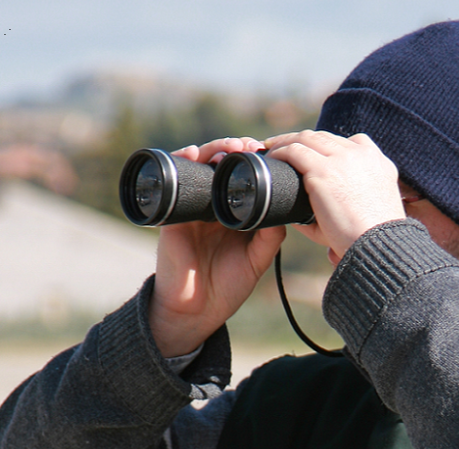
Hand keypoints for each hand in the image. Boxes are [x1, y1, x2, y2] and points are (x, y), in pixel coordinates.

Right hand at [151, 138, 285, 357]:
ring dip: (212, 150)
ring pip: (200, 167)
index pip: (243, 178)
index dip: (253, 161)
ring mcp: (192, 209)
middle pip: (221, 166)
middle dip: (235, 150)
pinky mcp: (173, 216)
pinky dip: (180, 163)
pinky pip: (174, 185)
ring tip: (228, 149)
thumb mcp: (258, 260)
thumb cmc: (227, 286)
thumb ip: (271, 237)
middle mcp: (213, 206)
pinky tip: (192, 153)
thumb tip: (285, 210)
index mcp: (235, 213)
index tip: (267, 152)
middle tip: (249, 146)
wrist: (196, 312)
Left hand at [266, 130, 405, 258]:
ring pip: (307, 138)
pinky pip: (295, 151)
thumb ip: (340, 205)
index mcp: (378, 162)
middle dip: (303, 140)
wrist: (376, 245)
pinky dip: (280, 152)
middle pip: (325, 137)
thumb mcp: (362, 213)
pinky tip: (271, 158)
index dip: (327, 147)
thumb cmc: (368, 239)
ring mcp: (342, 159)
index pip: (350, 143)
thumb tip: (304, 215)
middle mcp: (361, 154)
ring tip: (272, 149)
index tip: (313, 155)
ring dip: (286, 142)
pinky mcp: (323, 170)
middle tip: (283, 147)